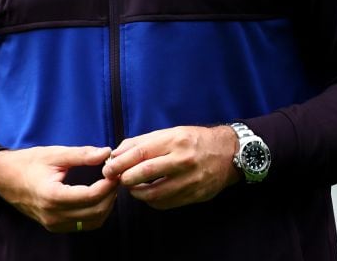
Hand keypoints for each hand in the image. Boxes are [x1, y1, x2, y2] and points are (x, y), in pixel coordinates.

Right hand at [0, 145, 117, 232]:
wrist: (5, 179)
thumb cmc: (28, 163)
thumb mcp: (55, 154)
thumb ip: (81, 154)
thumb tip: (106, 152)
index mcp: (52, 195)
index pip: (91, 196)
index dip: (108, 184)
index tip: (115, 171)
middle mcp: (53, 215)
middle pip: (95, 212)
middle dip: (110, 195)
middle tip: (115, 178)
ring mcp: (54, 224)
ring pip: (92, 222)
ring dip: (106, 206)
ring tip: (108, 186)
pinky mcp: (55, 226)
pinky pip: (83, 225)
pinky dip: (95, 213)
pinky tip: (97, 196)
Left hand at [101, 125, 239, 209]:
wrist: (228, 153)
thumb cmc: (194, 140)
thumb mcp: (170, 133)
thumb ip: (142, 142)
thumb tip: (116, 152)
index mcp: (175, 140)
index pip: (140, 153)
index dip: (120, 162)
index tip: (108, 168)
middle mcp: (183, 160)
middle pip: (145, 173)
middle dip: (125, 178)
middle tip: (117, 179)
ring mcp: (190, 180)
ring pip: (154, 193)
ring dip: (136, 192)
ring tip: (132, 187)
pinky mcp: (195, 195)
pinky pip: (165, 203)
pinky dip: (151, 201)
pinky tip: (148, 194)